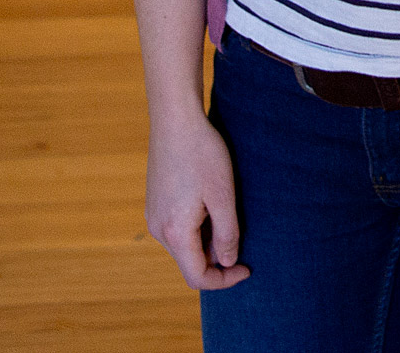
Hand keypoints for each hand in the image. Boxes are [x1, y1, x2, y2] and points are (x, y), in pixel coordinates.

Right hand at [144, 110, 249, 290]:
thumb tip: (226, 262)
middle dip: (217, 258)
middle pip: (190, 262)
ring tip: (225, 211)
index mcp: (175, 232)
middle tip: (240, 234)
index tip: (246, 268)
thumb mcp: (223, 196)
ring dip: (208, 241)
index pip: (198, 277)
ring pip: (184, 245)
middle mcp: (158, 229)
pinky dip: (196, 227)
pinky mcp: (155, 202)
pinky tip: (209, 201)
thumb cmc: (202, 154)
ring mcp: (153, 215)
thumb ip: (227, 235)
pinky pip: (177, 228)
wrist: (175, 119)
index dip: (224, 280)